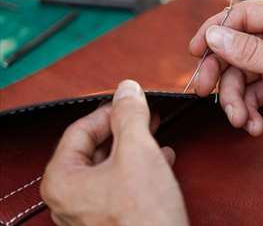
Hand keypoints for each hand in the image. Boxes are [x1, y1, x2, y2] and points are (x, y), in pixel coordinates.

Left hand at [41, 80, 188, 225]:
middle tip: (144, 114)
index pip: (80, 130)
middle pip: (95, 148)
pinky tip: (162, 159)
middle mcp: (69, 199)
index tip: (130, 101)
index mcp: (62, 180)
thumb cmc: (143, 215)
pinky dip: (140, 167)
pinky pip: (121, 184)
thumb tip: (127, 89)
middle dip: (124, 128)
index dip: (108, 111)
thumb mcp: (138, 152)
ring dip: (135, 145)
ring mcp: (89, 212)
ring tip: (155, 132)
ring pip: (110, 166)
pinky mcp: (111, 220)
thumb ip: (130, 115)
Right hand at [190, 0, 262, 163]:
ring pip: (240, 74)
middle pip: (236, 47)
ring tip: (241, 119)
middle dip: (221, 72)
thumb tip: (215, 35)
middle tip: (204, 90)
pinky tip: (254, 125)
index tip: (196, 50)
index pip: (244, 15)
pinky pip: (250, 93)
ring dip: (234, 99)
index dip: (216, 30)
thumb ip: (250, 52)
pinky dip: (248, 110)